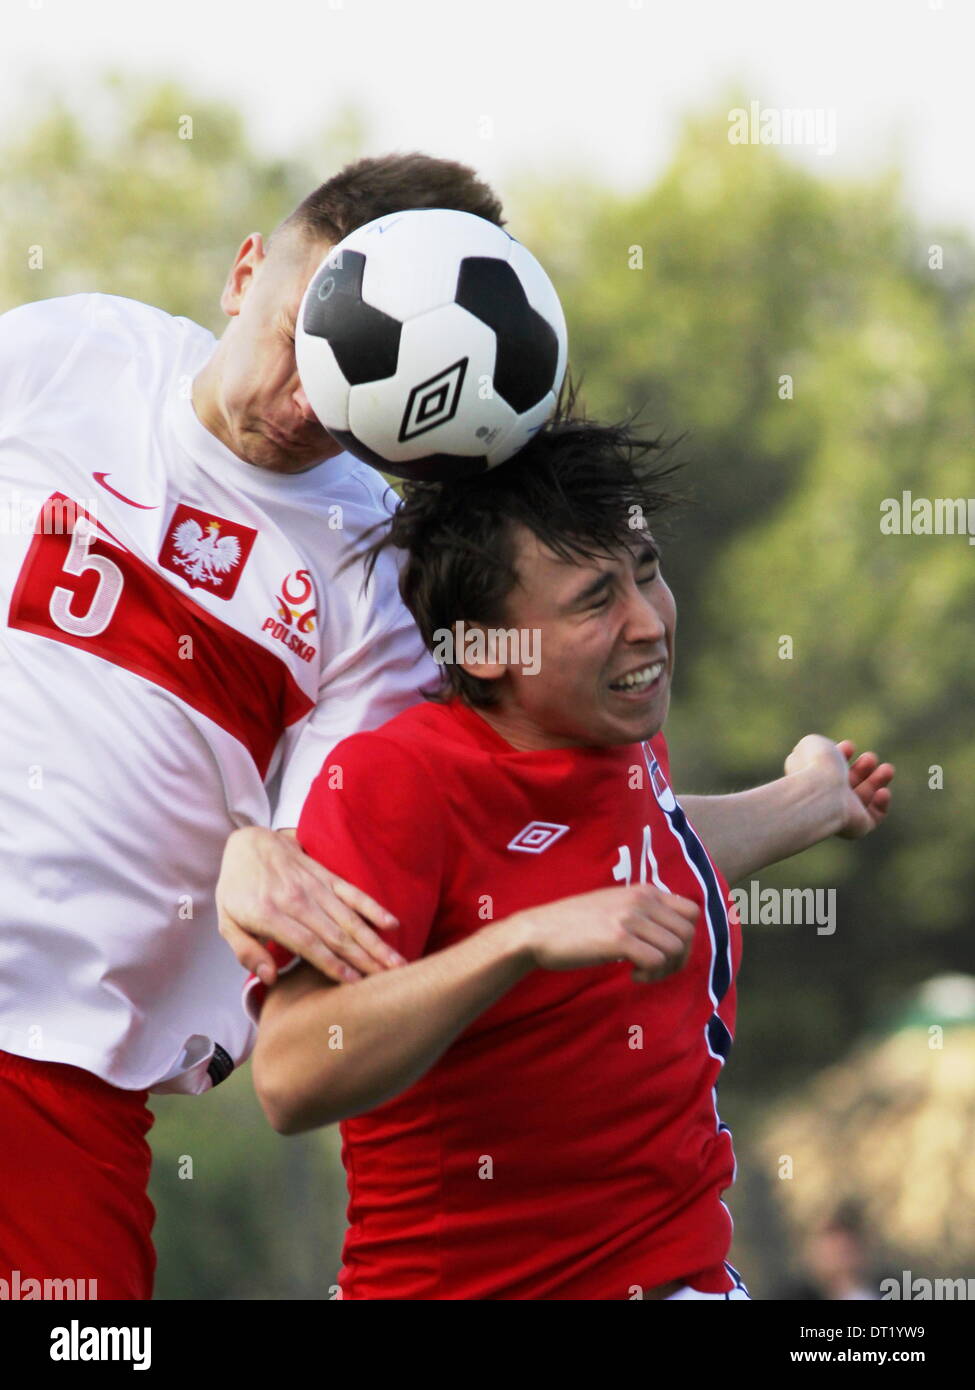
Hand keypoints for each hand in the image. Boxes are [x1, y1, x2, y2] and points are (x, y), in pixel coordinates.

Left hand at [216, 827, 406, 985]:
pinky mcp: (326, 875)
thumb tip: (269, 978)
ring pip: (349, 918)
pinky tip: (392, 923)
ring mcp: (314, 886)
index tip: (354, 984)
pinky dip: (372, 908)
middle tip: (388, 980)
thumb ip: (246, 952)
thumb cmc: (236, 888)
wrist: (248, 842)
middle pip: (336, 934)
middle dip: (364, 959)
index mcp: (270, 914)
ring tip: (396, 961)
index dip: (332, 964)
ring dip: (374, 941)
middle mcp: (296, 899)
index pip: (307, 943)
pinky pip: (352, 893)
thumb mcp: (226, 922)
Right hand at [515, 883, 697, 982]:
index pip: (692, 911)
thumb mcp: (614, 905)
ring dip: (664, 970)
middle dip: (679, 959)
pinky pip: (656, 961)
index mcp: (643, 890)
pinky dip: (649, 974)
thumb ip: (641, 911)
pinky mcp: (619, 939)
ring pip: (676, 949)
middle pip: (688, 934)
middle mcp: (641, 900)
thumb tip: (668, 932)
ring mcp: (630, 918)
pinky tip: (632, 975)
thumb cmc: (574, 923)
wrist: (539, 931)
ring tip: (641, 973)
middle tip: (655, 970)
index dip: (685, 937)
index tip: (665, 952)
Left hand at [784, 734, 893, 840]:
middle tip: (870, 758)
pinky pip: (873, 817)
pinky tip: (882, 791)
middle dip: (863, 767)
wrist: (820, 793)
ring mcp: (840, 813)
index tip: (848, 745)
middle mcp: (825, 798)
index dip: (841, 754)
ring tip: (887, 769)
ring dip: (878, 781)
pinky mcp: (856, 827)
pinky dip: (881, 804)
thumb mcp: (813, 744)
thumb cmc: (816, 766)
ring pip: (864, 797)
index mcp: (810, 779)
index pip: (828, 769)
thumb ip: (819, 746)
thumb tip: (826, 754)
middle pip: (849, 782)